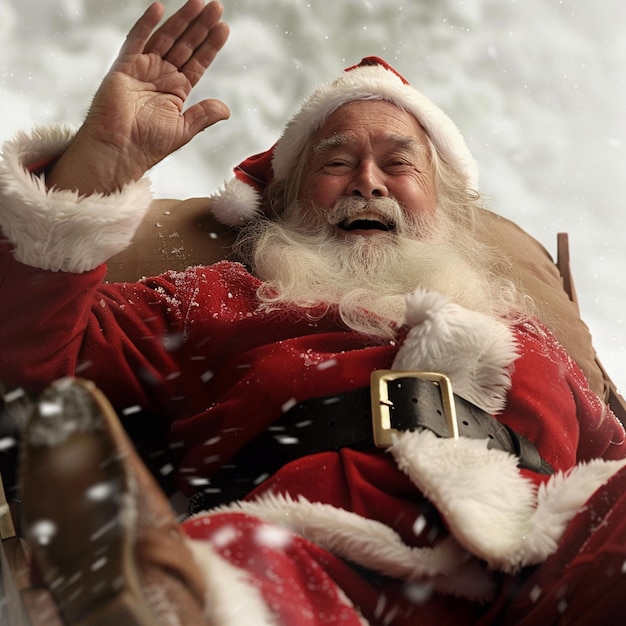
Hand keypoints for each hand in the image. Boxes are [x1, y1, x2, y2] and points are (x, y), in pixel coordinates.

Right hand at [47, 0, 229, 194]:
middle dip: (200, 26)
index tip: (224, 28)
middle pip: (185, 45)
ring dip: (182, 20)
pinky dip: (146, 24)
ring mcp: (143, 69)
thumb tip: (226, 109)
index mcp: (177, 91)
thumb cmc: (149, 145)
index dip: (211, 45)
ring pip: (166, 38)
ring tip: (199, 3)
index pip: (198, 62)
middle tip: (216, 6)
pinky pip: (136, 40)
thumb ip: (204, 115)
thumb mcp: (183, 130)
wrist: (120, 149)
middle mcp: (161, 76)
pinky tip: (159, 8)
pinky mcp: (124, 67)